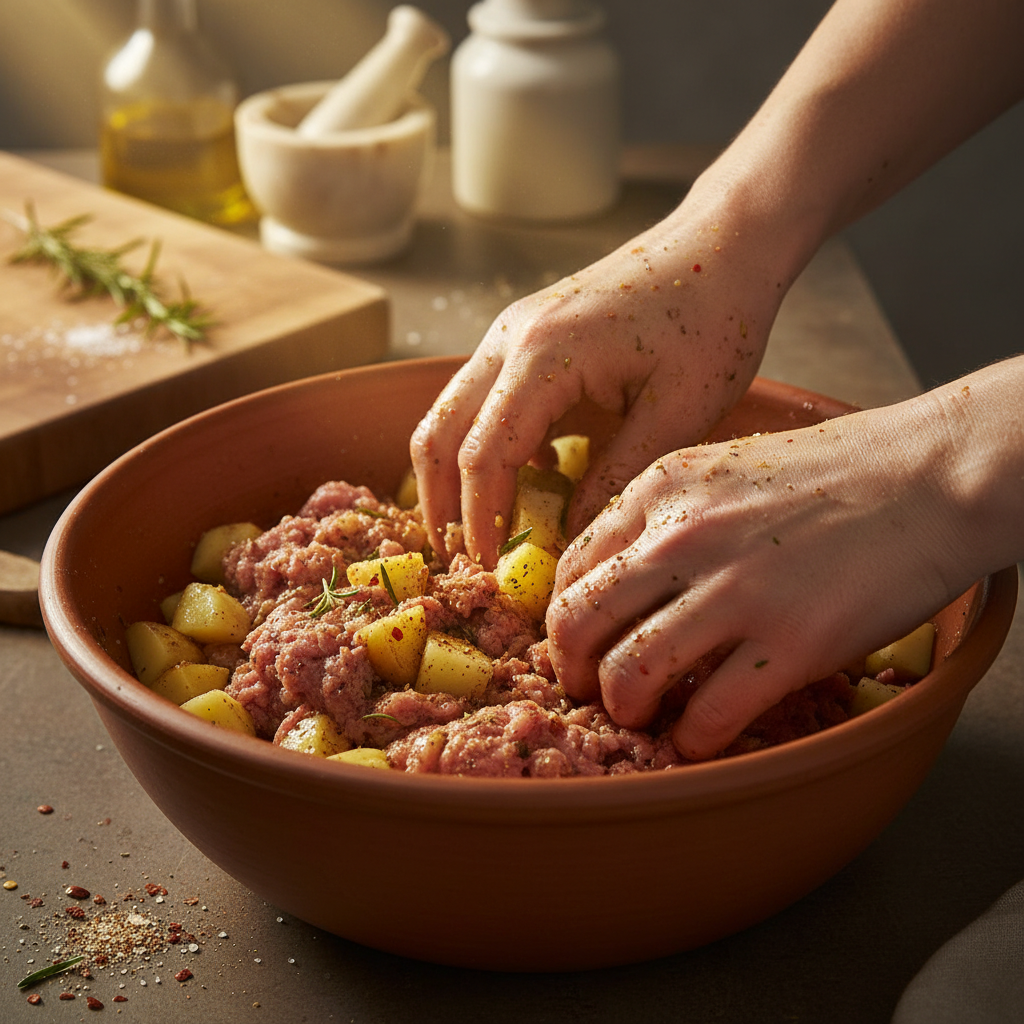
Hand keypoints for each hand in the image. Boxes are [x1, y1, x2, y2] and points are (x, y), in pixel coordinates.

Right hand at [410, 202, 789, 566]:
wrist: (722, 244)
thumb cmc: (713, 319)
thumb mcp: (679, 411)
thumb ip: (617, 476)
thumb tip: (572, 536)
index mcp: (545, 354)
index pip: (484, 453)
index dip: (480, 519)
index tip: (489, 570)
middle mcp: (510, 337)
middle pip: (439, 431)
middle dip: (441, 502)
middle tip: (464, 560)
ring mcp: (512, 330)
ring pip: (450, 412)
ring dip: (453, 474)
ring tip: (480, 530)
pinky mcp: (526, 333)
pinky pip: (482, 397)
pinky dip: (485, 445)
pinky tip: (524, 482)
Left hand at [547, 393, 975, 759]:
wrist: (930, 474)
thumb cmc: (833, 472)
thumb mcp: (723, 468)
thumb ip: (666, 515)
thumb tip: (624, 574)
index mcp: (659, 491)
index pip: (570, 568)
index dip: (562, 618)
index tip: (579, 644)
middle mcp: (681, 539)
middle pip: (578, 623)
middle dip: (570, 670)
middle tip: (588, 690)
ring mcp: (733, 591)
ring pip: (629, 674)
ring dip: (625, 709)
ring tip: (642, 718)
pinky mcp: (791, 641)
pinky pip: (710, 714)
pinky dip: (694, 739)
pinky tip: (701, 738)